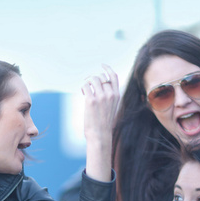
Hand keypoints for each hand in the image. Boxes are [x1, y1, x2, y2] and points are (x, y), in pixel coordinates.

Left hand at [81, 65, 118, 181]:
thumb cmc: (104, 123)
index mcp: (117, 95)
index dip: (107, 68)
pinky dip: (83, 87)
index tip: (102, 65)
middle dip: (93, 78)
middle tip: (88, 84)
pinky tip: (83, 93)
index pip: (113, 76)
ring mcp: (101, 97)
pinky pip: (85, 86)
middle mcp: (110, 94)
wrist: (100, 135)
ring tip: (85, 89)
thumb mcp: (111, 108)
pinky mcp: (91, 100)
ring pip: (93, 79)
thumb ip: (109, 97)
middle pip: (101, 76)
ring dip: (87, 81)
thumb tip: (100, 88)